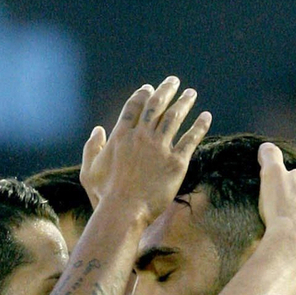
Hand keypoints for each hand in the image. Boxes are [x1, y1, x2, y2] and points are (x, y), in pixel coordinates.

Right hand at [80, 78, 211, 226]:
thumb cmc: (105, 196)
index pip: (134, 107)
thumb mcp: (89, 171)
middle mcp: (141, 137)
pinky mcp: (176, 163)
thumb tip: (98, 130)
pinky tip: (206, 116)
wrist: (124, 213)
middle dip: (165, 90)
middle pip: (155, 106)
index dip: (142, 95)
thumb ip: (91, 148)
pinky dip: (199, 126)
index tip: (149, 88)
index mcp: (121, 136)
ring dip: (184, 102)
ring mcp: (160, 149)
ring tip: (191, 93)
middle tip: (173, 81)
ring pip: (174, 117)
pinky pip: (191, 139)